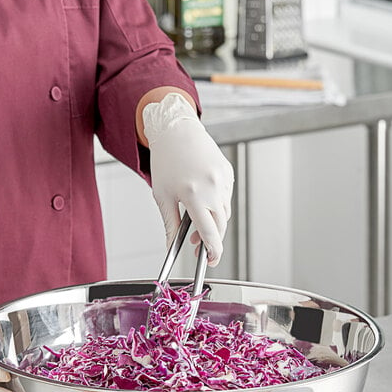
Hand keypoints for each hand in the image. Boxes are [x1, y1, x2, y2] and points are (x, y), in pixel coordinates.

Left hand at [143, 93, 233, 265]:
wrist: (176, 130)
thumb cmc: (166, 161)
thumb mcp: (163, 196)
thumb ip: (170, 225)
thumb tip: (171, 248)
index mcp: (194, 194)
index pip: (209, 232)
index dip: (212, 251)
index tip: (210, 261)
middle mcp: (213, 187)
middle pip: (220, 226)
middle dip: (211, 239)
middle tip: (196, 245)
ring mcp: (224, 180)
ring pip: (224, 212)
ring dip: (213, 221)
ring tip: (195, 220)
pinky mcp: (229, 173)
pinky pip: (226, 197)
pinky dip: (216, 204)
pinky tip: (203, 198)